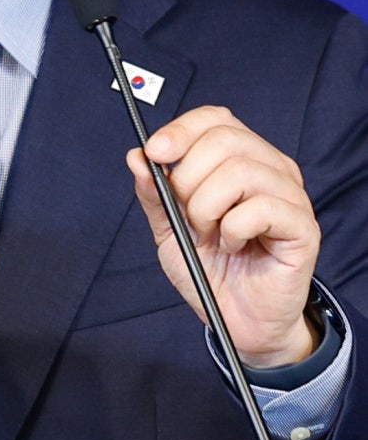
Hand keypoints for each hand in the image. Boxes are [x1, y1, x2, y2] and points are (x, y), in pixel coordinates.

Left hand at [126, 106, 320, 367]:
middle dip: (188, 177)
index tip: (154, 152)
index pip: (215, 118)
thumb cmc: (210, 270)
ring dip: (208, 207)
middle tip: (187, 214)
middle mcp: (270, 168)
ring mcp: (290, 195)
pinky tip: (234, 245)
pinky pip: (260, 208)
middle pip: (224, 139)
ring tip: (211, 233)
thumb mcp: (169, 230)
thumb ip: (154, 194)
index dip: (182, 130)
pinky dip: (234, 229)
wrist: (236, 320)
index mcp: (241, 158)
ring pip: (240, 170)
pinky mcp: (303, 226)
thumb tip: (136, 157)